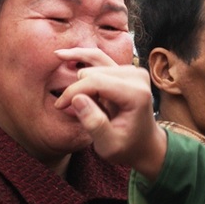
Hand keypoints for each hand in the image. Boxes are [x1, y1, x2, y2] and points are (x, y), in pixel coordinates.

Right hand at [54, 59, 167, 179]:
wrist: (145, 144)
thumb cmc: (127, 147)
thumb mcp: (109, 145)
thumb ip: (94, 124)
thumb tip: (77, 99)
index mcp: (137, 95)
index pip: (96, 81)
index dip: (73, 92)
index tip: (59, 106)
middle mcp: (137, 76)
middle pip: (92, 72)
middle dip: (77, 89)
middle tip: (75, 110)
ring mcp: (133, 70)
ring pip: (92, 62)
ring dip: (80, 78)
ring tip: (76, 96)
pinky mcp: (127, 69)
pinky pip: (98, 58)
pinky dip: (81, 61)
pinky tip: (63, 56)